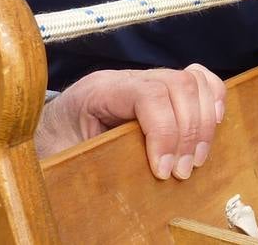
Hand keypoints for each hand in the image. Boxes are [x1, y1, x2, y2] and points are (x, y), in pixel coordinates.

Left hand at [34, 63, 226, 180]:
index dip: (165, 132)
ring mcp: (147, 78)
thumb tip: (130, 179)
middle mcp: (127, 77)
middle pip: (178, 85)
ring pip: (193, 80)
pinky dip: (212, 100)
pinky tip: (213, 126)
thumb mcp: (66, 156)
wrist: (45, 133)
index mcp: (100, 89)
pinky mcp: (161, 88)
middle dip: (189, 132)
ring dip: (203, 122)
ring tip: (196, 158)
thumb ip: (96, 159)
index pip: (148, 94)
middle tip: (184, 171)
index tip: (165, 171)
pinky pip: (197, 80)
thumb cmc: (54, 148)